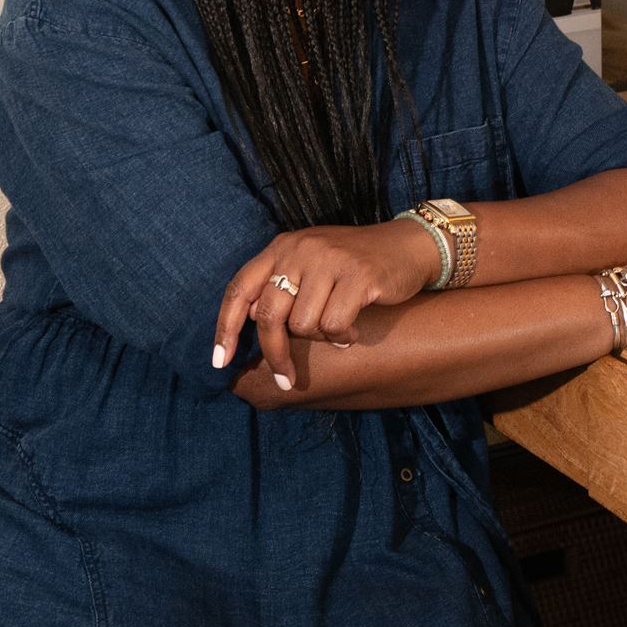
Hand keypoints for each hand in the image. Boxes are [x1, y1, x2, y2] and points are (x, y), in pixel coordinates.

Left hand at [213, 220, 441, 387]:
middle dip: (276, 355)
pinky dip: (342, 338)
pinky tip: (353, 332)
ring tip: (338, 328)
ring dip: (321, 338)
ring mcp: (330, 261)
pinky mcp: (358, 276)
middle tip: (286, 379)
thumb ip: (278, 284)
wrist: (407, 246)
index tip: (220, 362)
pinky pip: (334, 325)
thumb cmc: (352, 265)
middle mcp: (301, 249)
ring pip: (304, 325)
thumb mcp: (310, 265)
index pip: (239, 289)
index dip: (225, 328)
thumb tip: (249, 318)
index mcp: (282, 247)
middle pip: (270, 316)